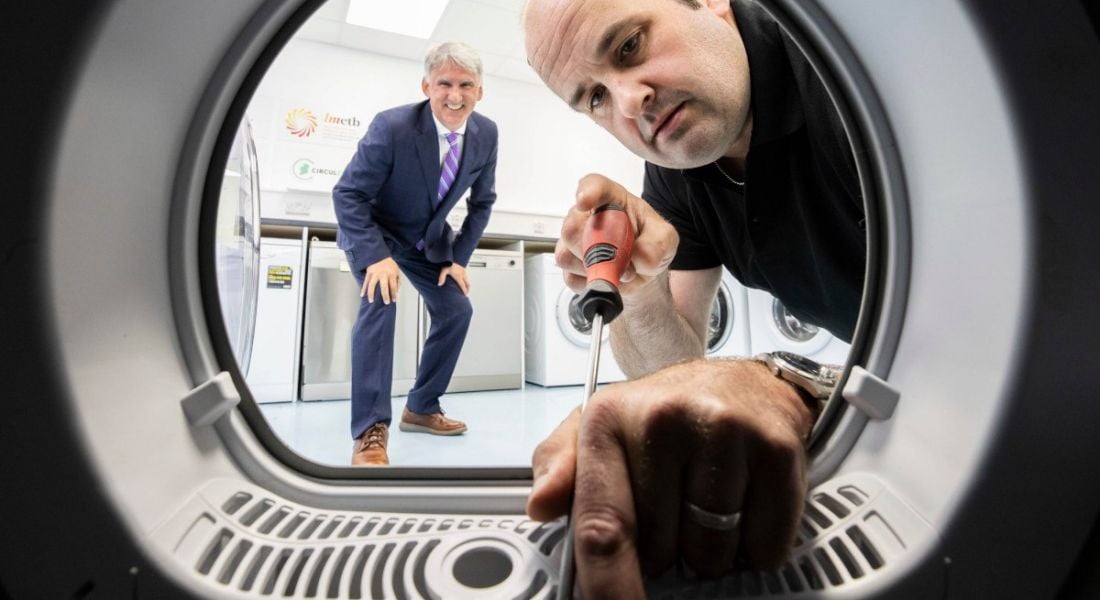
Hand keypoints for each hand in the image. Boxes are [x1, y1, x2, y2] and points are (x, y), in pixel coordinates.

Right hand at [362, 257, 399, 303]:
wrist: (380, 255)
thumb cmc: (389, 265)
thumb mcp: (397, 271)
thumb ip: (398, 281)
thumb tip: (397, 291)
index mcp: (391, 274)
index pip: (393, 286)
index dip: (394, 294)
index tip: (394, 300)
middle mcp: (383, 274)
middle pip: (384, 287)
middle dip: (385, 295)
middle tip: (386, 302)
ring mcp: (375, 273)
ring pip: (372, 285)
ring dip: (371, 294)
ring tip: (371, 301)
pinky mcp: (369, 273)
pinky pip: (365, 282)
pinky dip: (363, 289)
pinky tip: (362, 295)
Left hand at [438, 262, 469, 294]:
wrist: (450, 257)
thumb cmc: (448, 263)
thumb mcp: (444, 271)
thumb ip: (441, 278)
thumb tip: (439, 284)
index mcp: (458, 276)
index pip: (463, 285)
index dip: (464, 290)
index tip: (465, 294)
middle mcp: (462, 274)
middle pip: (467, 283)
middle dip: (467, 289)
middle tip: (466, 292)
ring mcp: (463, 271)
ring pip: (467, 280)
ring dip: (467, 284)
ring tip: (466, 287)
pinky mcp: (463, 268)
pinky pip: (466, 276)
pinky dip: (466, 280)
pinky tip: (463, 280)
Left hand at [528, 359, 813, 595]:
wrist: (745, 382)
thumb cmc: (667, 414)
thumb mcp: (600, 428)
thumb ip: (561, 466)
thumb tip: (541, 504)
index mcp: (608, 421)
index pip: (601, 527)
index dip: (608, 587)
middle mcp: (664, 420)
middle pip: (660, 552)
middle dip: (664, 550)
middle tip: (674, 507)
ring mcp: (724, 432)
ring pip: (712, 553)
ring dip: (711, 548)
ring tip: (709, 500)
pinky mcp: (776, 450)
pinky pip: (764, 544)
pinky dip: (758, 544)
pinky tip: (746, 502)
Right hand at [555, 173, 678, 295]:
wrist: (640, 269)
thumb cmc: (649, 244)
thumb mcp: (666, 240)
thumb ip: (658, 244)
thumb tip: (637, 256)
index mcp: (610, 199)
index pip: (593, 186)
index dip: (587, 192)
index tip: (585, 202)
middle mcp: (585, 216)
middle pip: (572, 228)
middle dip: (595, 249)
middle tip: (620, 258)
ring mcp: (573, 240)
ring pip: (567, 255)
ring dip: (595, 269)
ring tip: (617, 267)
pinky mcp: (568, 264)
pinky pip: (570, 277)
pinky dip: (591, 282)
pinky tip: (606, 275)